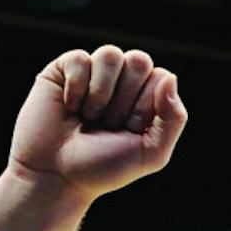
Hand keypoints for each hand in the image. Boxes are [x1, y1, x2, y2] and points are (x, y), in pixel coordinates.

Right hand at [9, 45, 187, 200]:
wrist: (57, 176)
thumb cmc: (105, 167)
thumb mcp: (152, 152)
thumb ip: (174, 118)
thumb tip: (170, 77)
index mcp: (147, 99)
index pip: (162, 76)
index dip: (147, 104)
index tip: (131, 128)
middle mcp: (122, 81)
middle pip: (139, 60)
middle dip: (125, 99)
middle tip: (110, 124)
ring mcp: (93, 73)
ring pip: (111, 55)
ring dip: (102, 93)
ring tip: (90, 116)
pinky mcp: (63, 69)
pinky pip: (79, 58)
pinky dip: (77, 87)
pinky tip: (70, 107)